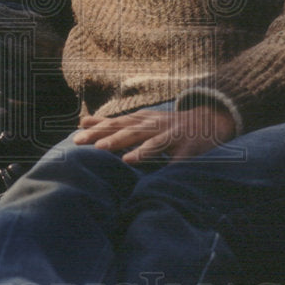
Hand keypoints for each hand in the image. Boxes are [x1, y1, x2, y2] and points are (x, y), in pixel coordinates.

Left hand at [74, 105, 236, 164]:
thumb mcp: (140, 119)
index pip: (115, 123)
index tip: (75, 139)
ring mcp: (170, 134)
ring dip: (125, 144)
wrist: (209, 120)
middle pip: (126, 129)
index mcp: (141, 120)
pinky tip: (146, 165)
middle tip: (81, 143)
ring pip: (146, 139)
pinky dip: (158, 158)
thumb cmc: (167, 125)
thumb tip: (82, 120)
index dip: (95, 130)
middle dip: (102, 136)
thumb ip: (113, 122)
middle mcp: (154, 124)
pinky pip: (171, 155)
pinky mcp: (186, 147)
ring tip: (105, 150)